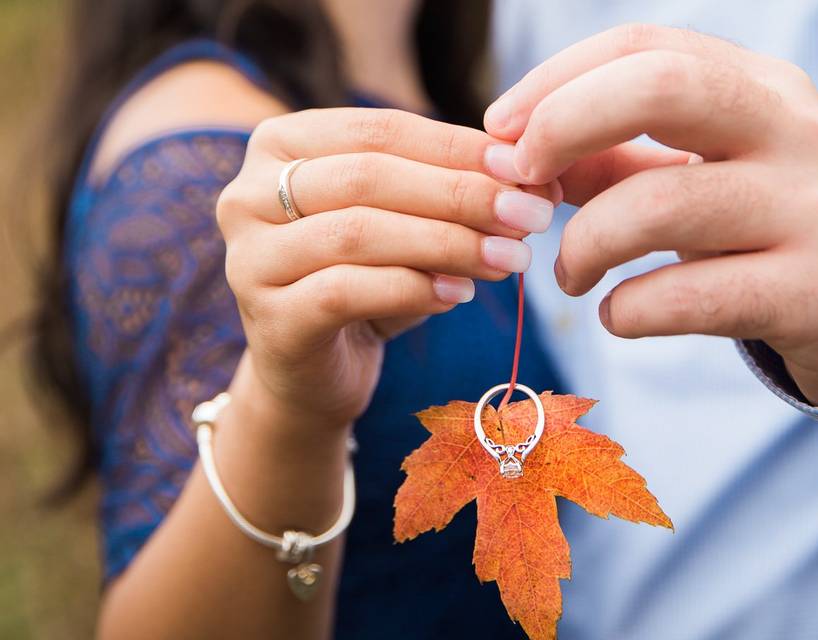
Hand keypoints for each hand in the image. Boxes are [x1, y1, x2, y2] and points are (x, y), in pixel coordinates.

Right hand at [217, 108, 558, 426]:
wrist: (317, 370)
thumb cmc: (366, 282)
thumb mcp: (406, 225)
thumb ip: (451, 193)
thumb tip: (534, 181)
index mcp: (282, 145)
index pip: (381, 130)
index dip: (459, 148)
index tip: (527, 170)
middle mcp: (248, 193)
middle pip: (369, 177)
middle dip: (461, 194)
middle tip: (530, 216)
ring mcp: (249, 257)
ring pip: (359, 233)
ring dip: (446, 243)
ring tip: (509, 258)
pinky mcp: (268, 318)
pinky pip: (345, 292)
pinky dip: (411, 290)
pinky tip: (459, 295)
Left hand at [484, 24, 817, 407]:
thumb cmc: (768, 228)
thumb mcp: (706, 173)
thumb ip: (618, 160)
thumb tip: (519, 152)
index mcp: (761, 89)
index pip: (643, 46)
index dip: (553, 82)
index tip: (500, 131)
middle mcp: (794, 133)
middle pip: (659, 88)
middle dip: (562, 126)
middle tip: (522, 182)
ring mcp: (811, 211)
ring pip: (660, 206)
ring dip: (583, 245)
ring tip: (571, 274)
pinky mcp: (812, 294)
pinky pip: (687, 297)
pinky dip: (626, 311)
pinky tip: (618, 315)